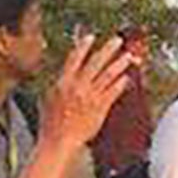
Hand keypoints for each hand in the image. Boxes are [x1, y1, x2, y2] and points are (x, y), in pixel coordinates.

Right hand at [38, 34, 141, 150]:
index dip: (82, 46)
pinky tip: (127, 78)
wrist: (59, 141)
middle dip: (107, 49)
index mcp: (63, 83)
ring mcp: (90, 97)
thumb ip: (58, 83)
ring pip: (108, 75)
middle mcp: (77, 87)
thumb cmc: (51, 122)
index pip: (73, 59)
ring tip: (128, 56)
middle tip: (118, 40)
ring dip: (119, 64)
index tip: (91, 36)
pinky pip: (113, 92)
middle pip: (95, 63)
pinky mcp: (100, 108)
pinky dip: (120, 83)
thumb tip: (64, 73)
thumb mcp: (48, 98)